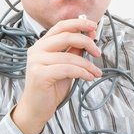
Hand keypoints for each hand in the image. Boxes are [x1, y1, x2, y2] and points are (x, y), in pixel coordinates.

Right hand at [12, 18, 101, 133]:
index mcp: (42, 45)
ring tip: (95, 72)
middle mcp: (36, 50)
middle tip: (97, 52)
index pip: (61, 26)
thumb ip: (74, 51)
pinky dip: (82, 72)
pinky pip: (67, 69)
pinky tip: (88, 77)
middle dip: (87, 43)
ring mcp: (36, 62)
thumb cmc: (50, 88)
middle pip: (66, 37)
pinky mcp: (39, 75)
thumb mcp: (66, 66)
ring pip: (69, 56)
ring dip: (87, 64)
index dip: (79, 24)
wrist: (36, 109)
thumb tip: (88, 37)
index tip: (93, 27)